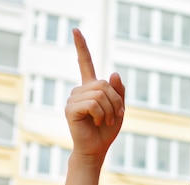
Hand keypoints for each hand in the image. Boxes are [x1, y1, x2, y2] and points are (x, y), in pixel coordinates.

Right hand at [65, 28, 124, 162]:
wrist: (97, 148)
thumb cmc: (107, 130)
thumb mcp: (119, 109)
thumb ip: (118, 92)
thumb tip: (113, 73)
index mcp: (90, 88)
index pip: (85, 64)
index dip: (81, 47)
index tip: (76, 31)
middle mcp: (79, 90)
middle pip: (104, 84)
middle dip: (116, 101)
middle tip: (116, 116)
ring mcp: (73, 99)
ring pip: (100, 94)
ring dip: (110, 110)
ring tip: (106, 121)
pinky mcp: (70, 109)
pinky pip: (93, 104)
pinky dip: (102, 114)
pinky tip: (98, 122)